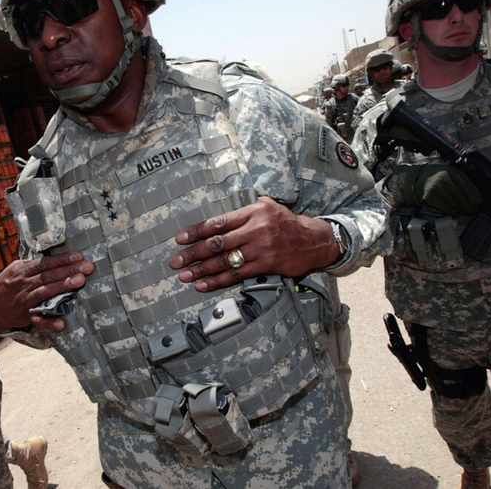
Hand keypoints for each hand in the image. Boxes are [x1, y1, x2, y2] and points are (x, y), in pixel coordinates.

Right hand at [0, 252, 93, 331]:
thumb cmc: (5, 286)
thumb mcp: (15, 271)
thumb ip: (34, 266)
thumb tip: (56, 259)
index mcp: (22, 269)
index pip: (45, 262)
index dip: (62, 259)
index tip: (79, 256)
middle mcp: (23, 283)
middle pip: (48, 275)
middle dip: (69, 270)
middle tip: (87, 267)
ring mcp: (24, 299)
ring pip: (45, 291)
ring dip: (62, 286)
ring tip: (79, 281)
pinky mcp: (24, 316)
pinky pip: (38, 319)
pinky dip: (49, 322)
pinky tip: (61, 323)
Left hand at [170, 197, 340, 291]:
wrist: (314, 240)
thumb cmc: (286, 222)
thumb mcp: (268, 206)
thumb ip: (244, 211)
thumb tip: (219, 217)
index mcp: (252, 212)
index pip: (218, 222)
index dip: (197, 231)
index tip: (179, 239)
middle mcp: (255, 229)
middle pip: (218, 243)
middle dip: (194, 253)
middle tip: (176, 261)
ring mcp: (260, 249)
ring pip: (225, 261)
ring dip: (202, 270)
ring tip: (185, 276)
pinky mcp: (266, 265)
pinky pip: (237, 275)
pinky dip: (218, 280)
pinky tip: (203, 285)